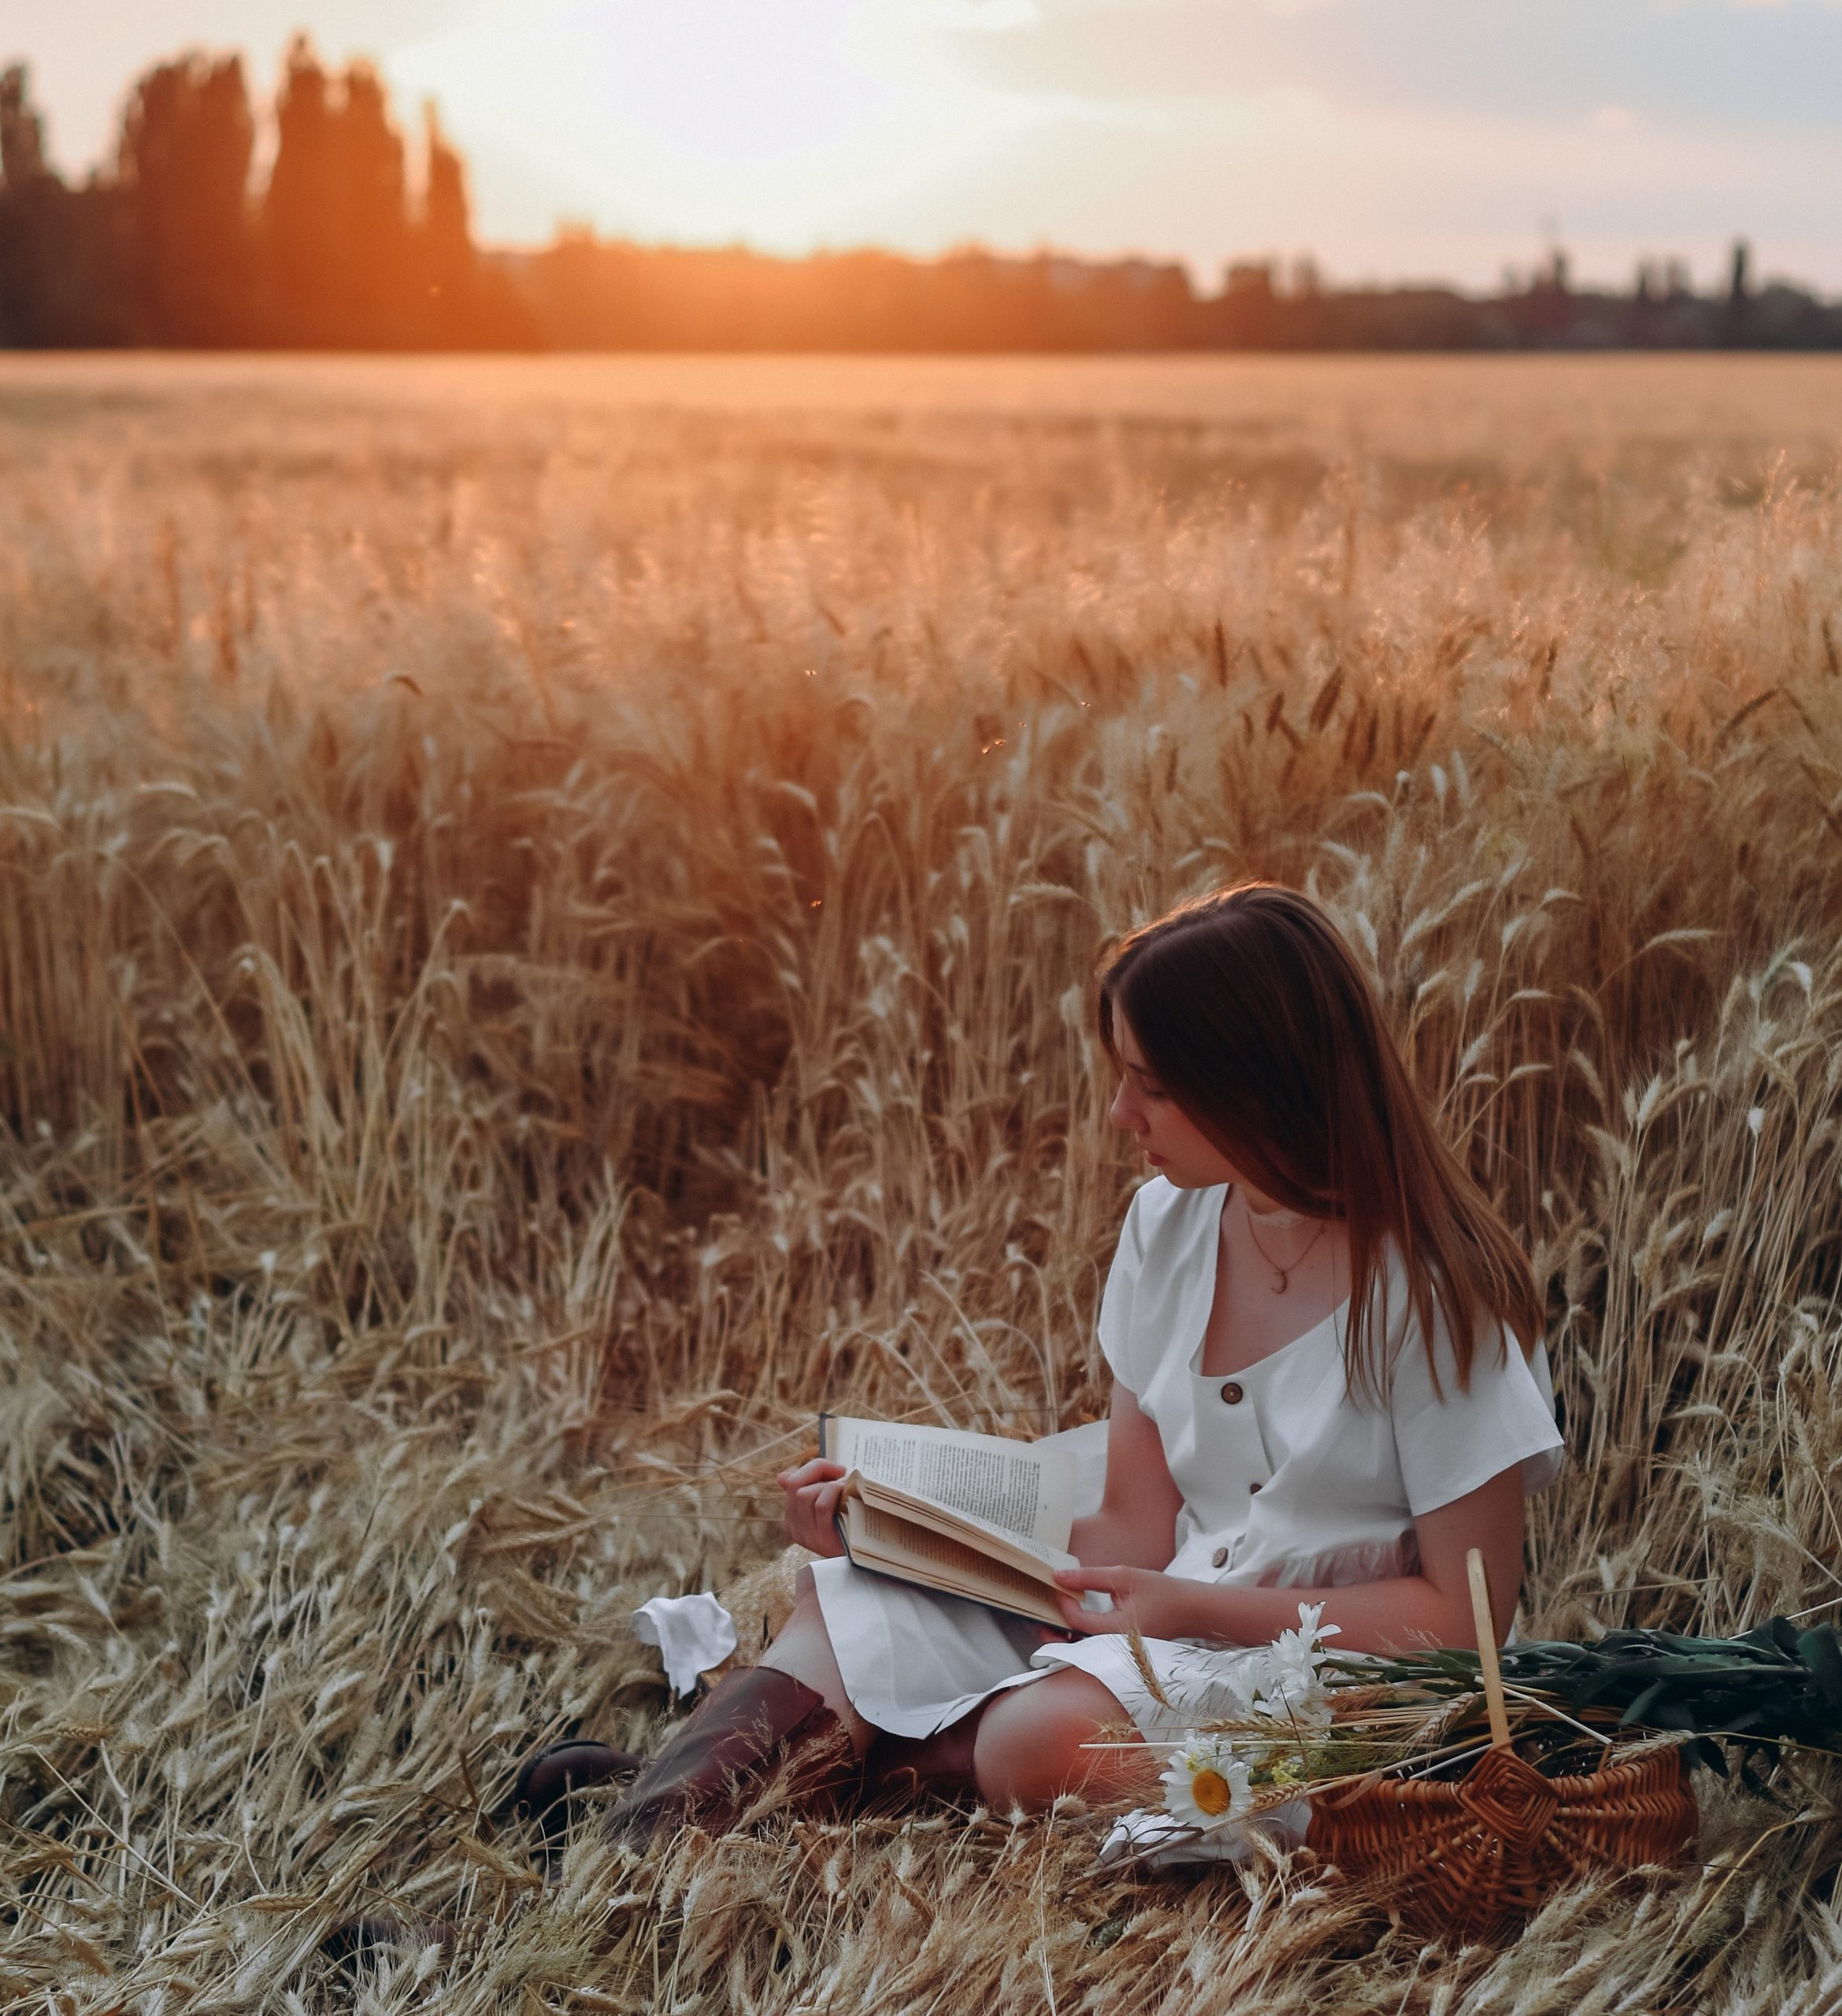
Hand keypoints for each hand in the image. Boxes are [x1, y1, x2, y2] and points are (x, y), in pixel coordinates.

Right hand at [776, 1458, 848, 1556]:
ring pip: (805, 1494)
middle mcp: (794, 1526)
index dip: (814, 1468)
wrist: (866, 1552)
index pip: (791, 1480)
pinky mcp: (822, 1539)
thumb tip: (781, 1477)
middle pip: (795, 1485)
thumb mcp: (828, 1501)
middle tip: (842, 1479)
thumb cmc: (849, 1521)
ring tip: (845, 1491)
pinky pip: (822, 1505)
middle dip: (820, 1474)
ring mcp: (807, 1535)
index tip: (838, 1470)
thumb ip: (810, 1486)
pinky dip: (834, 1494)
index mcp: (792, 1515)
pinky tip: (846, 1497)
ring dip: (828, 1486)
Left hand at [1051, 1564, 1201, 1639]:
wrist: (1190, 1610)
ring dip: (1063, 1632)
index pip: (1076, 1621)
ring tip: (1051, 1612)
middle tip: (1039, 1609)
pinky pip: (1091, 1645)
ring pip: (1080, 1647)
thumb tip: (1059, 1576)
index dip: (1062, 1602)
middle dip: (1052, 1629)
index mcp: (1115, 1631)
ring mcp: (1116, 1652)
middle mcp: (1113, 1647)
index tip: (1057, 1583)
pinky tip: (1072, 1617)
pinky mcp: (1118, 1650)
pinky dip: (1077, 1633)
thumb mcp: (1123, 1576)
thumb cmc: (1161, 1591)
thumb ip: (1089, 1577)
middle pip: (1072, 1645)